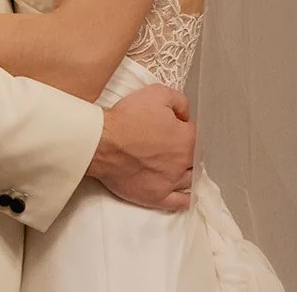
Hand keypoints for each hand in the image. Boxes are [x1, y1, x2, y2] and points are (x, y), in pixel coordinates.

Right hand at [88, 84, 196, 211]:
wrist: (102, 142)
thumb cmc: (129, 117)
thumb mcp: (158, 93)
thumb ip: (180, 102)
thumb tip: (185, 115)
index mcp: (187, 138)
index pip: (194, 134)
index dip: (182, 128)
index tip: (171, 127)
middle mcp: (183, 162)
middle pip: (194, 158)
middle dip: (187, 151)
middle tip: (174, 147)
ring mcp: (170, 182)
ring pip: (190, 180)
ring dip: (188, 173)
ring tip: (181, 169)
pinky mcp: (156, 197)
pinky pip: (179, 203)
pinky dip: (186, 199)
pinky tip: (187, 196)